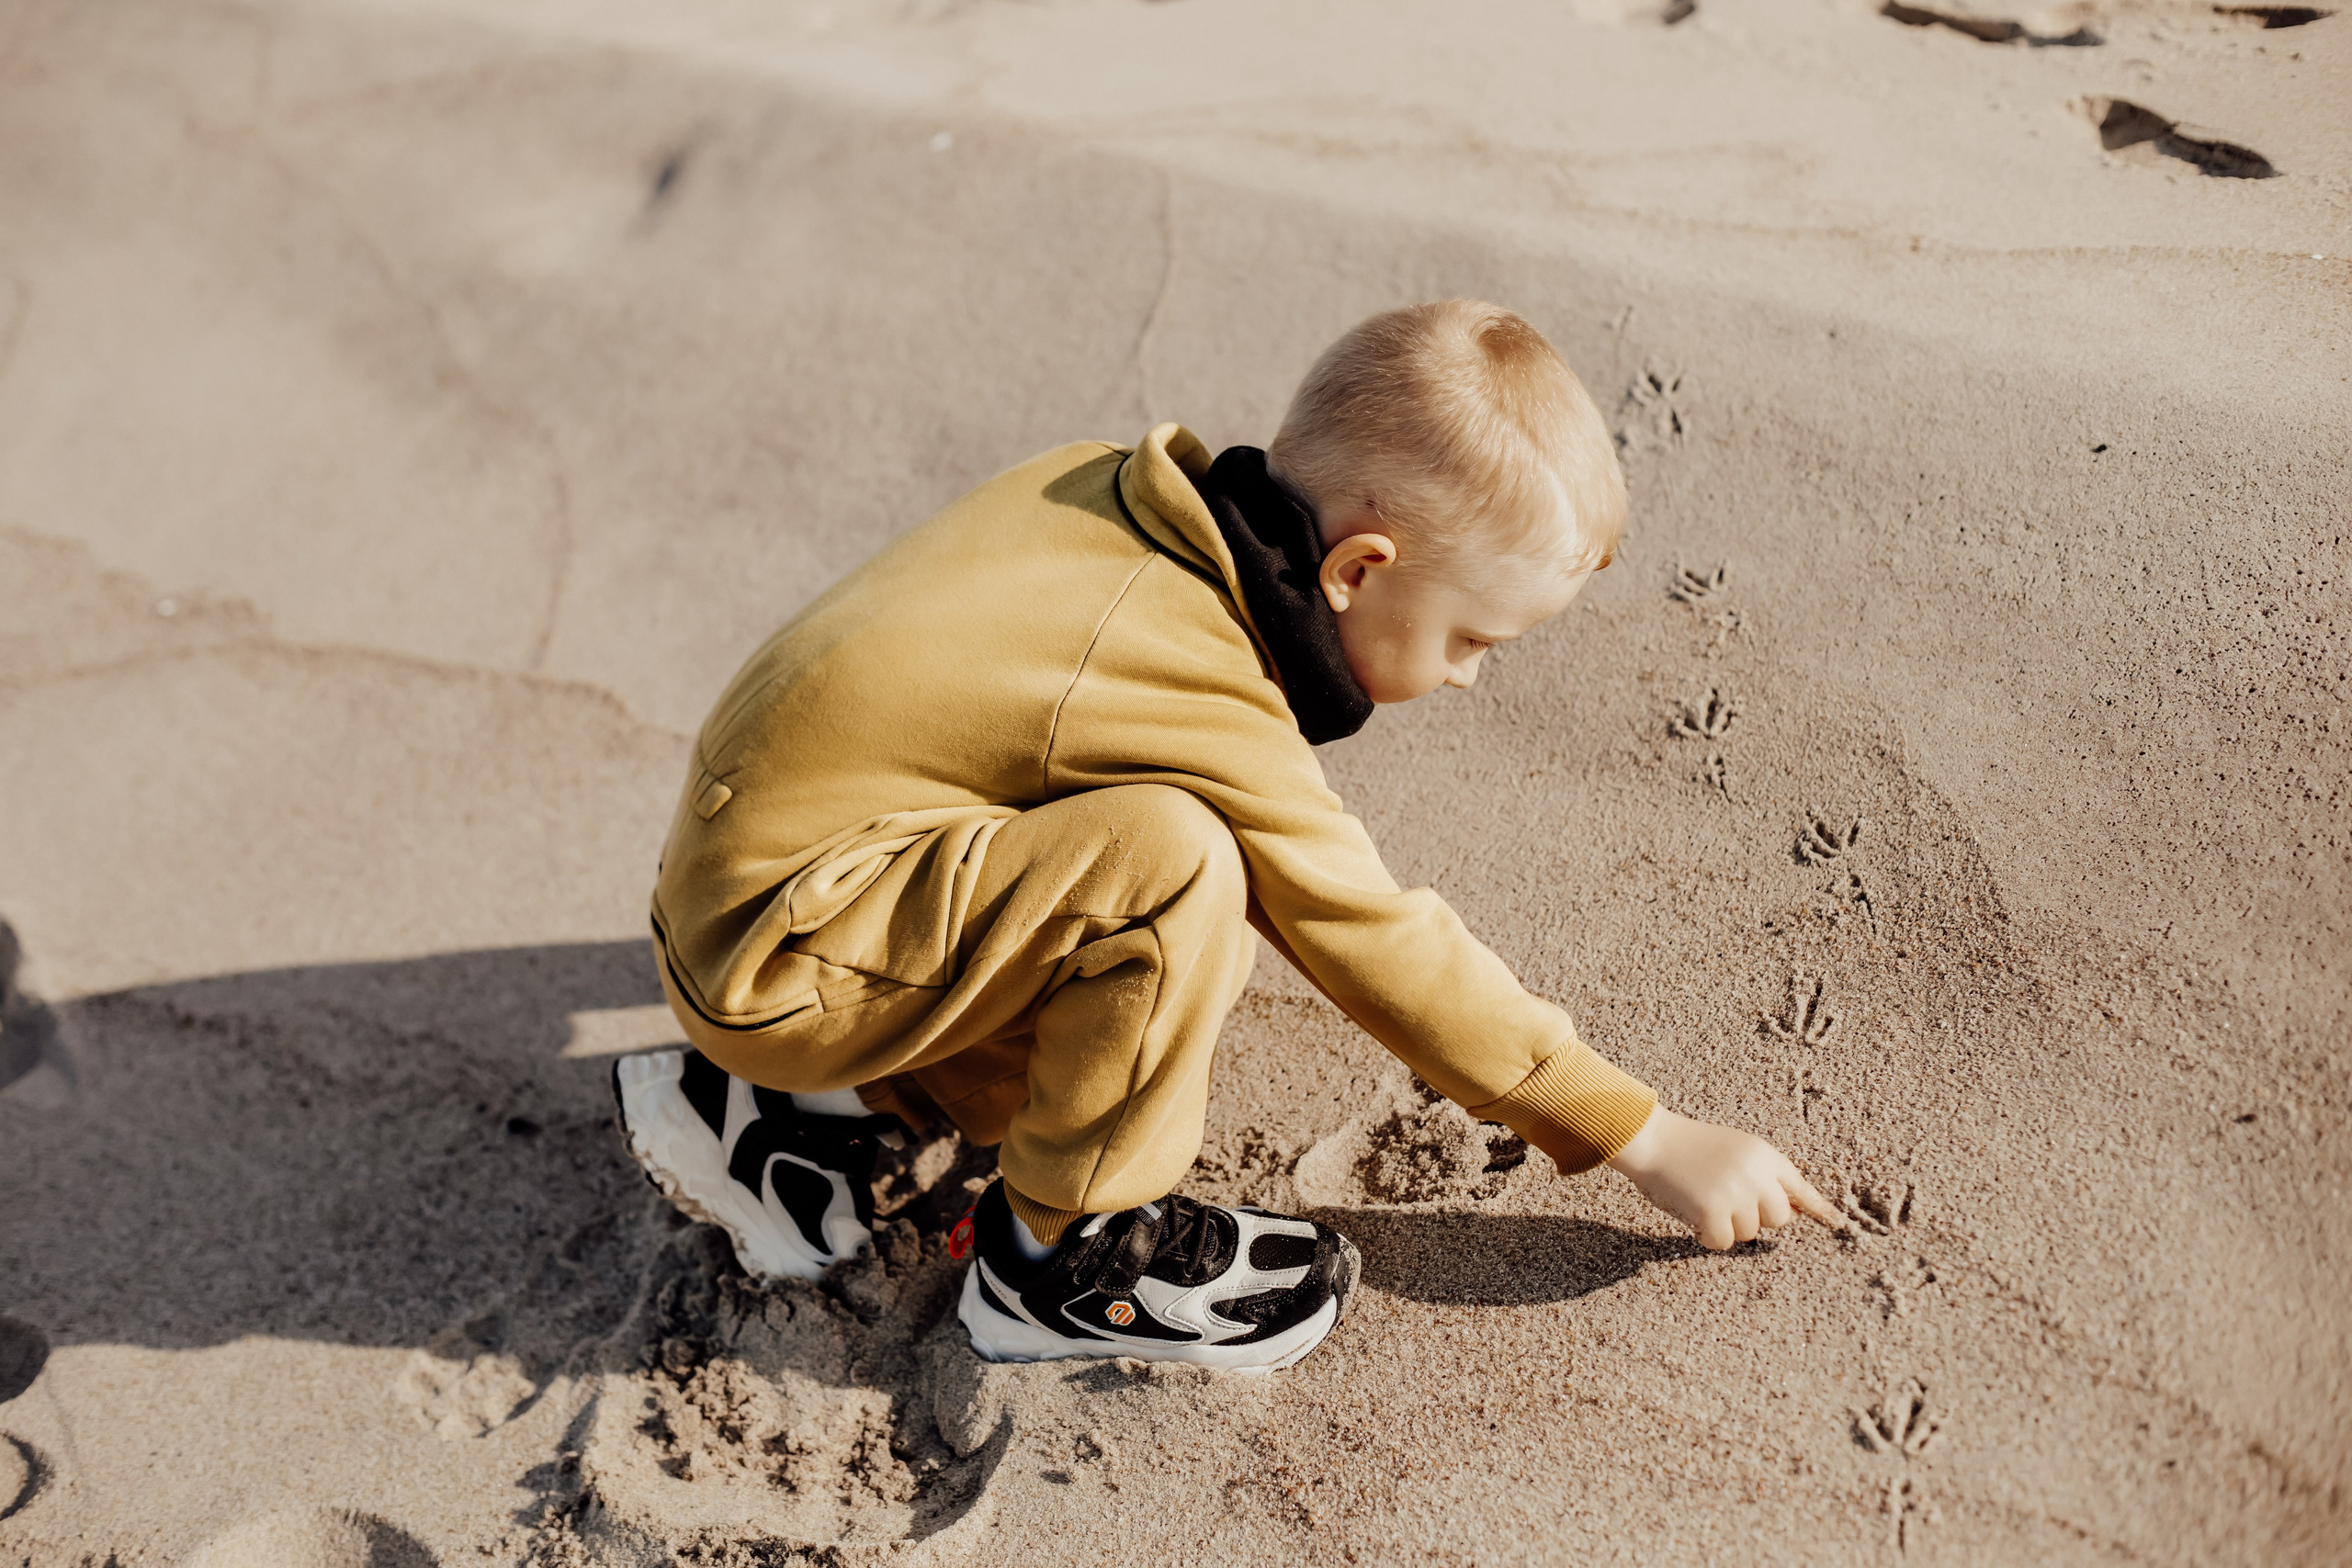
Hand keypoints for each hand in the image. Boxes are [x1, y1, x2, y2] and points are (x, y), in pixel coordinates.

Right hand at [1605, 1106, 1838, 1250]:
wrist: (1650, 1139)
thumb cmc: (1688, 1147)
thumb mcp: (1734, 1152)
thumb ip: (1762, 1176)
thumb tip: (1792, 1213)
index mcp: (1764, 1155)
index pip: (1800, 1187)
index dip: (1819, 1208)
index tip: (1837, 1223)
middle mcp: (1757, 1173)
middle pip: (1779, 1218)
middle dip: (1755, 1216)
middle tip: (1725, 1200)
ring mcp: (1736, 1193)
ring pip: (1749, 1232)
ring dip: (1726, 1224)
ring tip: (1702, 1197)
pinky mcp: (1714, 1211)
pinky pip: (1723, 1242)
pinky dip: (1707, 1236)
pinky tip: (1693, 1214)